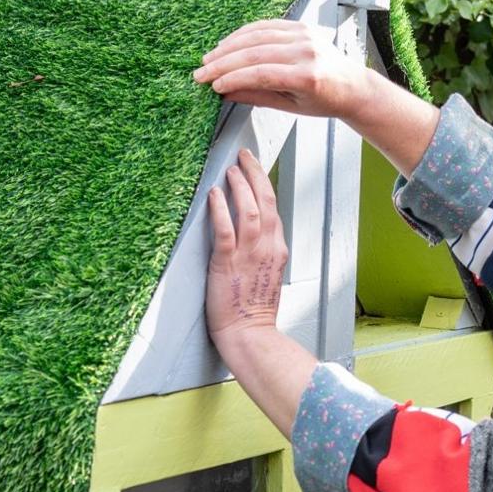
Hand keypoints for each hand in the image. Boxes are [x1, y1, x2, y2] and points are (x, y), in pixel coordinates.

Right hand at [193, 20, 375, 118]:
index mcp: (307, 77)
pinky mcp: (301, 26)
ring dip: (228, 46)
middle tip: (201, 73)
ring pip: (256, 36)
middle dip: (222, 63)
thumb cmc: (324, 101)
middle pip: (254, 54)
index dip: (232, 79)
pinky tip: (228, 43)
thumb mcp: (291, 107)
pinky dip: (243, 33)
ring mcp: (304, 35)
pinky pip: (266, 25)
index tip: (213, 86)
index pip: (260, 74)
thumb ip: (257, 97)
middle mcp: (306, 52)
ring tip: (209, 58)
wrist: (352, 85)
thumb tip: (226, 93)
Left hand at [207, 150, 288, 351]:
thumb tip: (253, 240)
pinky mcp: (227, 264)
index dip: (264, 186)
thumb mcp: (266, 278)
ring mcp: (249, 255)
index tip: (255, 170)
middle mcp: (267, 248)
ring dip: (240, 186)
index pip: (274, 210)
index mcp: (277, 251)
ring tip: (231, 170)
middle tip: (245, 156)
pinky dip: (221, 210)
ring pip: (250, 210)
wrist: (249, 335)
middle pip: (266, 201)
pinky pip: (226, 230)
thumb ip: (262, 256)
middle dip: (256, 174)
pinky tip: (215, 194)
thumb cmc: (253, 313)